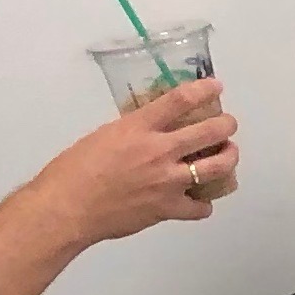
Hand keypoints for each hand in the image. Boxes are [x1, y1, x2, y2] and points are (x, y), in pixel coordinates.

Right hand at [35, 78, 236, 242]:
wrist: (65, 208)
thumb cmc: (72, 171)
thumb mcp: (103, 136)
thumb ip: (133, 132)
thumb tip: (150, 132)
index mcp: (138, 128)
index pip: (179, 100)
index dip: (203, 90)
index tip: (215, 86)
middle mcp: (159, 151)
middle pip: (211, 132)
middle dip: (227, 125)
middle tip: (228, 124)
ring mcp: (168, 181)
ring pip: (218, 167)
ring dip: (229, 158)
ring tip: (227, 155)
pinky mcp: (168, 208)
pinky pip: (201, 208)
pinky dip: (203, 204)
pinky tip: (199, 199)